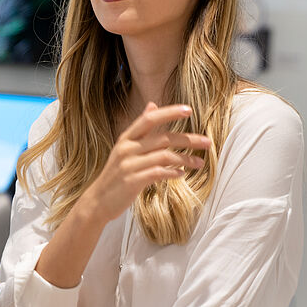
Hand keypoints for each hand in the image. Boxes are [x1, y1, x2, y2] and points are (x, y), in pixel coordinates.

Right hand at [81, 102, 211, 223]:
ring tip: (200, 163)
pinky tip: (182, 174)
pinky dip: (173, 172)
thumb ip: (141, 128)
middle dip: (188, 139)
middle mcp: (126, 148)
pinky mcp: (132, 181)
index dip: (169, 112)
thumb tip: (152, 105)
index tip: (189, 110)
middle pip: (163, 138)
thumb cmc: (116, 174)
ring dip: (185, 159)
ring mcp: (128, 165)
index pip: (149, 119)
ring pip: (164, 156)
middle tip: (208, 142)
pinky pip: (158, 173)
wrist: (98, 201)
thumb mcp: (125, 147)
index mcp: (126, 138)